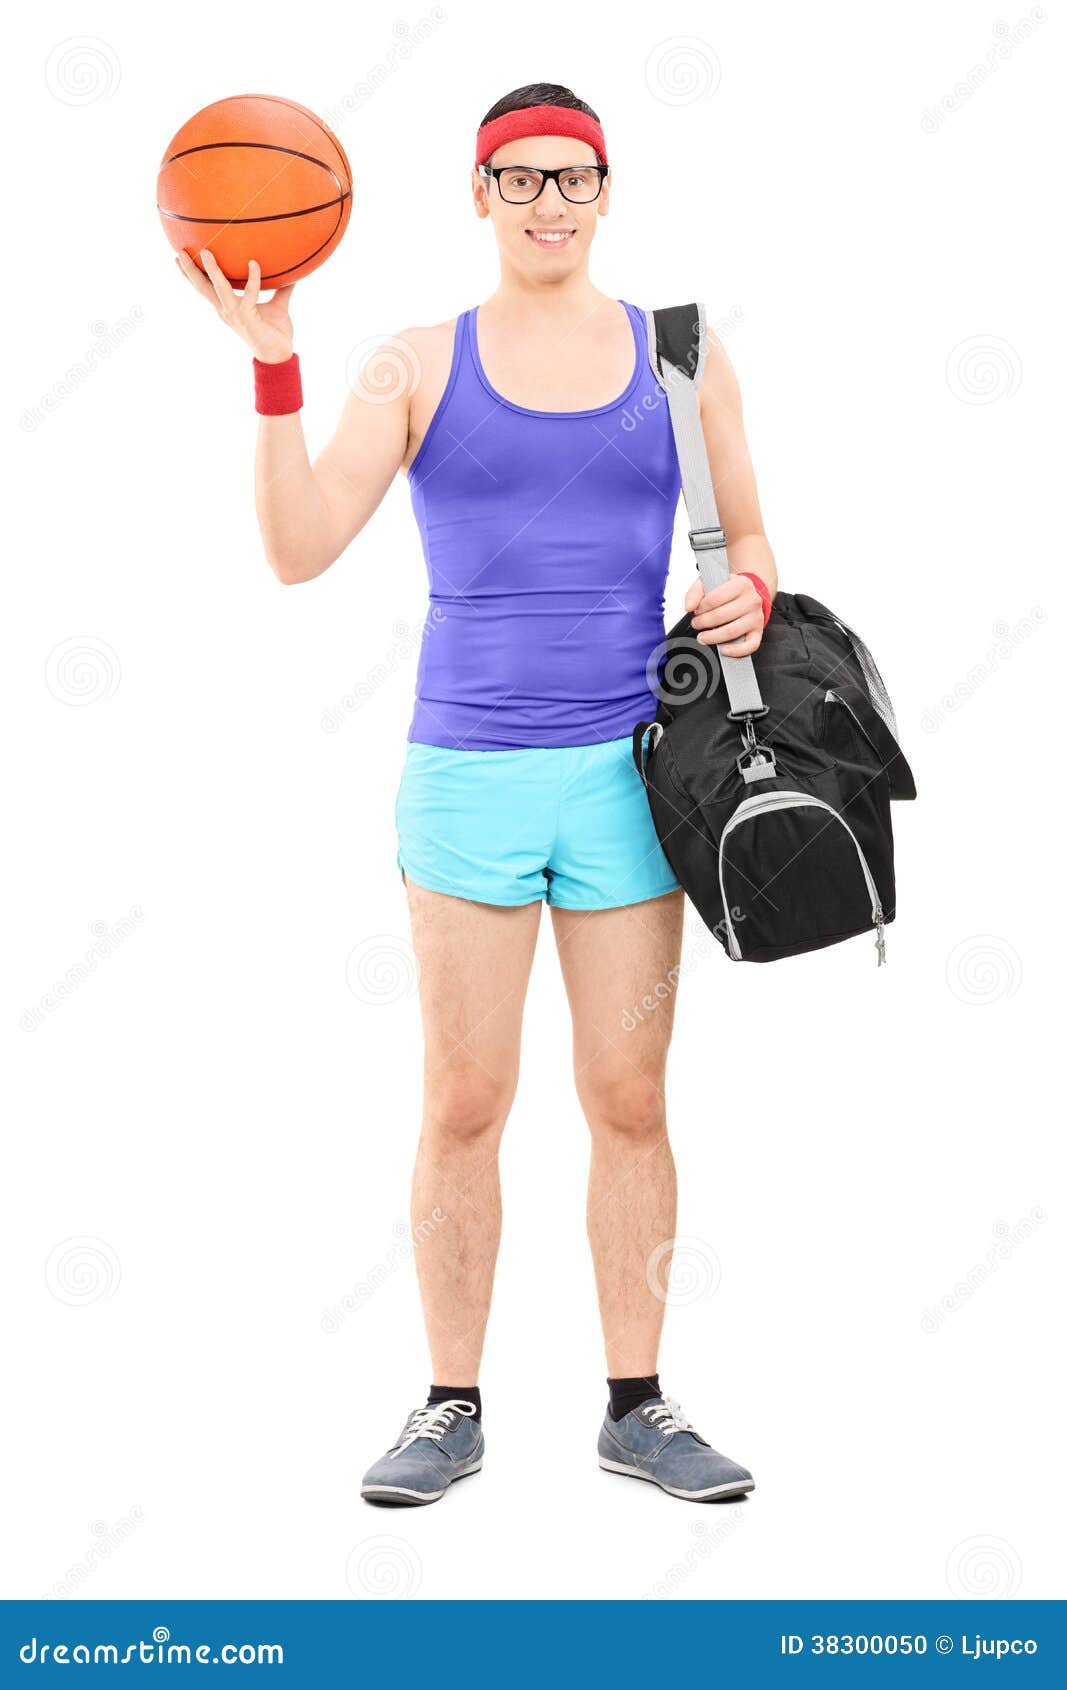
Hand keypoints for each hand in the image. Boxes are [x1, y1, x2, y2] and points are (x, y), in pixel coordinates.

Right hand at [174, 249, 295, 363]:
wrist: (280, 357)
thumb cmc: (276, 333)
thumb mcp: (278, 306)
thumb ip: (282, 289)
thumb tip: (293, 274)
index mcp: (227, 308)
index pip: (205, 288)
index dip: (191, 275)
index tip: (179, 258)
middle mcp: (226, 311)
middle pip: (202, 288)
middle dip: (189, 270)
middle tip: (179, 250)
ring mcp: (234, 314)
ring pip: (218, 289)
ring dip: (212, 271)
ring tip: (205, 252)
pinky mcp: (247, 318)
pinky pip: (249, 294)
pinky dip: (253, 278)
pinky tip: (254, 263)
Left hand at [684, 573, 765, 656]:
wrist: (745, 596)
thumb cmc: (727, 591)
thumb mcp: (710, 583)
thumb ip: (695, 592)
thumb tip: (689, 606)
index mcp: (741, 584)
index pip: (715, 598)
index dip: (700, 607)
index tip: (696, 611)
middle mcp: (752, 600)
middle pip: (721, 616)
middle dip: (703, 622)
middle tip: (696, 623)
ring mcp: (756, 617)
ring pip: (731, 632)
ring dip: (712, 637)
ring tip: (703, 636)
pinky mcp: (758, 632)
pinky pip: (750, 646)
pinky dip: (735, 651)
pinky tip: (723, 650)